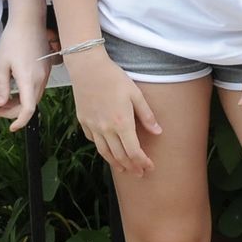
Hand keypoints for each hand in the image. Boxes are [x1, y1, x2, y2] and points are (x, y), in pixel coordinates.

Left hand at [0, 16, 48, 131]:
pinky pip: (38, 87)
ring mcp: (45, 73)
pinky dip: (27, 93)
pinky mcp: (46, 67)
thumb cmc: (13, 40)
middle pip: (31, 105)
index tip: (10, 127)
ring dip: (21, 102)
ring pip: (35, 96)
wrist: (29, 21)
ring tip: (5, 100)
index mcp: (28, 80)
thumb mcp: (2, 64)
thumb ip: (2, 86)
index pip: (27, 110)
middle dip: (15, 112)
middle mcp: (40, 79)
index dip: (19, 122)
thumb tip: (1, 104)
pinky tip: (16, 88)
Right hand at [69, 50, 160, 176]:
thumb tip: (158, 132)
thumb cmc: (114, 78)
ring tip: (124, 169)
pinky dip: (103, 149)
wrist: (88, 68)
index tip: (149, 167)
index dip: (142, 162)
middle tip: (140, 173)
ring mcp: (93, 127)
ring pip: (105, 152)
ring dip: (116, 163)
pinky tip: (108, 150)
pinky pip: (94, 141)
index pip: (134, 151)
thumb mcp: (135, 93)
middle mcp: (106, 129)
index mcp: (121, 123)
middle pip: (119, 156)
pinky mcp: (83, 122)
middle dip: (131, 167)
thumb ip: (146, 115)